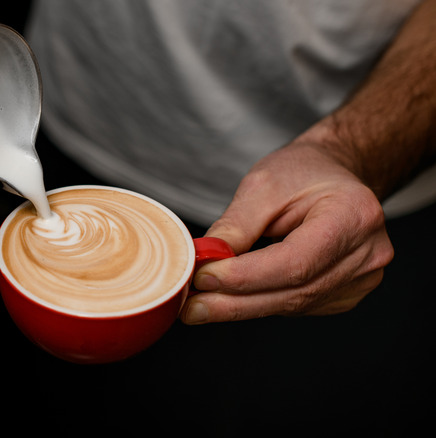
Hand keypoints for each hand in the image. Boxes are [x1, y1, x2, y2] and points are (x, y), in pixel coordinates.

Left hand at [180, 140, 393, 323]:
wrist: (331, 174)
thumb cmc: (301, 173)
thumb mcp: (263, 184)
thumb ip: (236, 225)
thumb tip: (204, 261)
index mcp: (353, 216)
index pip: (294, 262)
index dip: (245, 277)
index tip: (203, 278)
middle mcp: (367, 253)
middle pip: (294, 292)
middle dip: (235, 303)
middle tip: (191, 307)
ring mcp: (361, 278)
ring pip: (292, 304)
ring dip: (241, 307)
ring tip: (200, 304)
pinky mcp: (345, 293)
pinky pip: (296, 305)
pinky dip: (259, 302)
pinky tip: (231, 297)